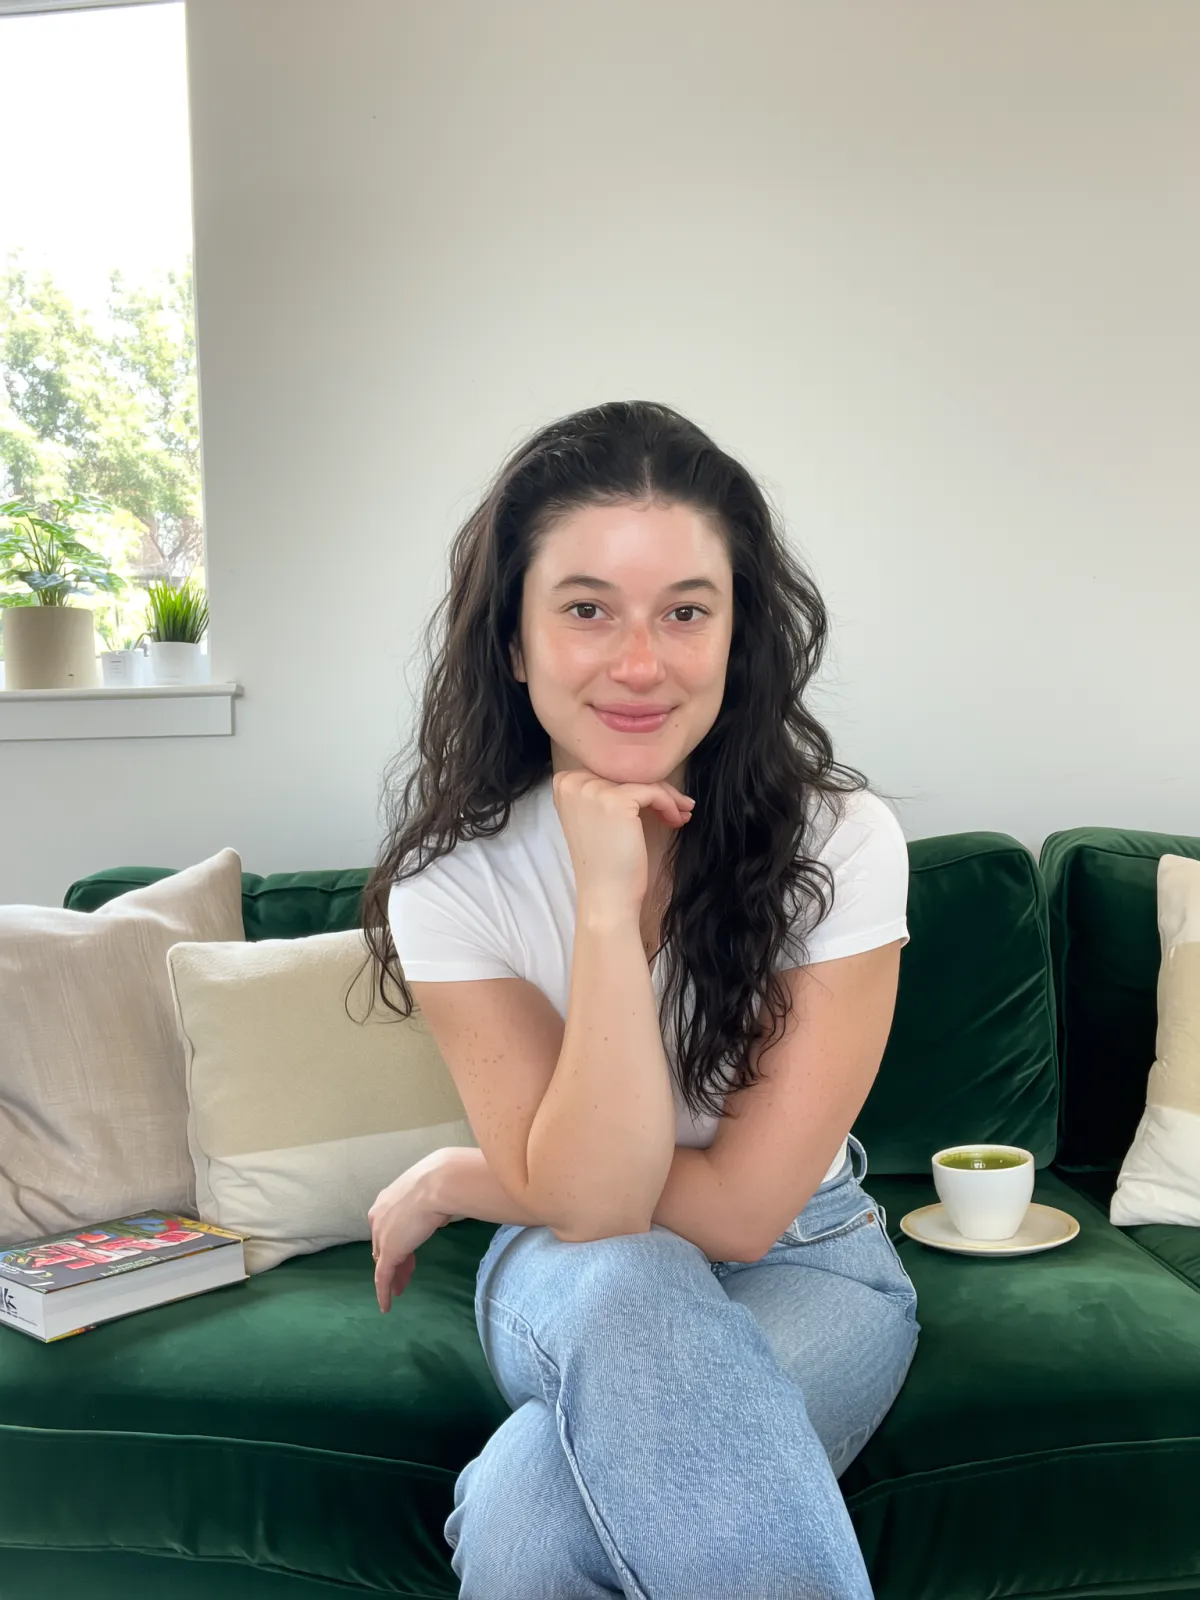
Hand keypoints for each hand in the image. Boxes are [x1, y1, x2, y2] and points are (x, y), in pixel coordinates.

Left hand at [367, 1162, 450, 1313]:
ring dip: (393, 1276)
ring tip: (398, 1290)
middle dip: (393, 1260)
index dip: (397, 1240)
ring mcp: (381, 1235)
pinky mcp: (387, 1253)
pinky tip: (387, 1306)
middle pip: (383, 1244)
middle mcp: (378, 1216)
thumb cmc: (440, 1183)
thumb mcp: (432, 1192)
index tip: (407, 1251)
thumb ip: (430, 1204)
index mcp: (387, 1199)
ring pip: (383, 1262)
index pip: (388, 1226)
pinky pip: (383, 1277)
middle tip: (403, 1275)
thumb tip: (440, 1213)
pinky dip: (384, 1292)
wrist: (438, 1184)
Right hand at [552, 768, 694, 914]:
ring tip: (680, 814)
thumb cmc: (605, 863)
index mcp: (564, 784)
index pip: (611, 771)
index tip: (656, 803)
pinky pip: (653, 791)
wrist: (606, 897)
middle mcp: (573, 782)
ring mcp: (592, 790)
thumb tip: (643, 773)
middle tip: (679, 807)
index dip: (638, 785)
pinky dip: (669, 805)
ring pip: (644, 780)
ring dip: (668, 797)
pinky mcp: (615, 801)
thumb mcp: (596, 818)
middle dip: (657, 790)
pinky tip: (676, 820)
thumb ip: (605, 791)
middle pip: (628, 773)